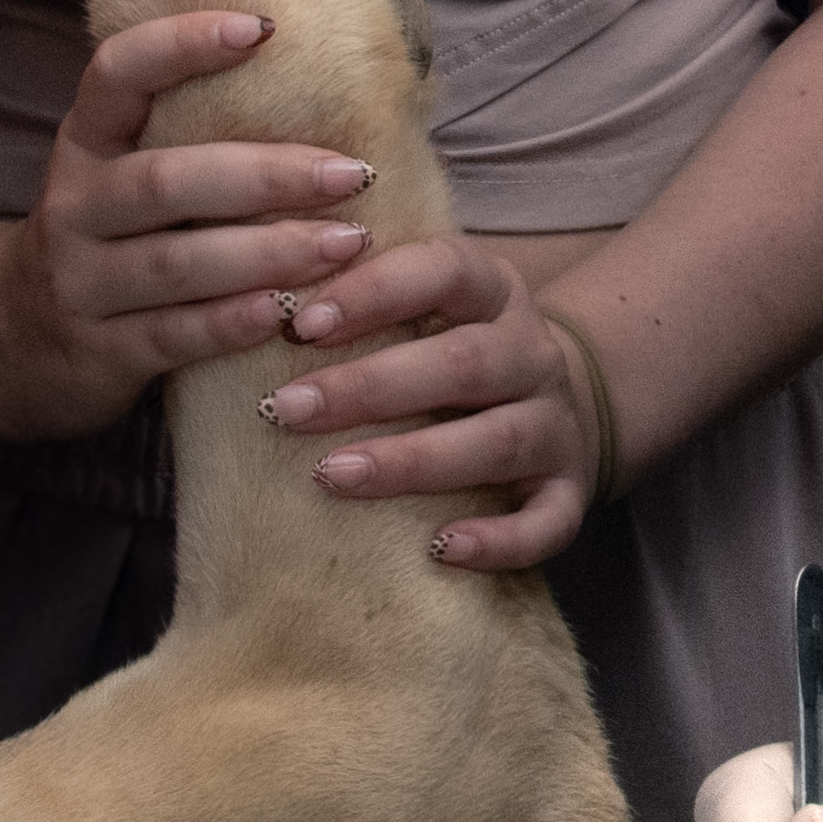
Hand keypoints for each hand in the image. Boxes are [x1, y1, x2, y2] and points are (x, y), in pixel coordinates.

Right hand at [0, 9, 378, 439]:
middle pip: (167, 181)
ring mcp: (80, 281)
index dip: (181, 44)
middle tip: (352, 172)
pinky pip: (173, 334)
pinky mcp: (98, 350)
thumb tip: (320, 80)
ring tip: (347, 242)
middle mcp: (74, 205)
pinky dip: (234, 322)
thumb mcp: (121, 174)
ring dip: (270, 252)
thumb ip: (189, 135)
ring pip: (178, 263)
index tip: (262, 27)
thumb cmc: (107, 238)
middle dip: (268, 174)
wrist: (10, 339)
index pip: (117, 74)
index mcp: (84, 142)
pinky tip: (290, 312)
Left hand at [253, 236, 590, 573]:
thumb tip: (254, 299)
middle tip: (288, 409)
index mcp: (493, 292)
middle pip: (462, 363)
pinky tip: (441, 550)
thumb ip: (364, 298)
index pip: (442, 271)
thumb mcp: (427, 307)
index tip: (301, 324)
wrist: (558, 405)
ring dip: (412, 460)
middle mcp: (532, 354)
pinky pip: (547, 521)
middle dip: (369, 387)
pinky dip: (499, 540)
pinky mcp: (568, 492)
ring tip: (331, 476)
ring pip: (496, 441)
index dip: (374, 292)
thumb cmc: (454, 353)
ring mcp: (555, 425)